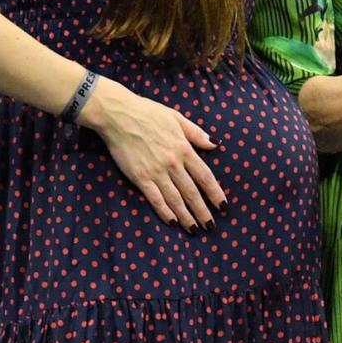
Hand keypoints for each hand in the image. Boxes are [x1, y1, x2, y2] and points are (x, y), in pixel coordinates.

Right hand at [83, 79, 226, 232]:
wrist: (118, 114)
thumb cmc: (148, 113)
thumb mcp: (176, 117)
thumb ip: (196, 133)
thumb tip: (215, 144)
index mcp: (183, 148)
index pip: (205, 176)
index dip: (215, 193)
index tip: (223, 206)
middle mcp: (173, 163)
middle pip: (192, 192)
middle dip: (203, 211)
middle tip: (211, 227)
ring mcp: (156, 171)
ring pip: (175, 199)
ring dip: (186, 216)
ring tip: (195, 229)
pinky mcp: (140, 177)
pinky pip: (155, 199)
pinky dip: (165, 212)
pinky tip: (172, 222)